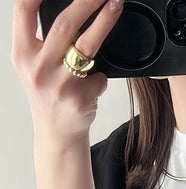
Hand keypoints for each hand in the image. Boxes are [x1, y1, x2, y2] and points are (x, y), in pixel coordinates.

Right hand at [11, 0, 123, 141]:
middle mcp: (38, 68)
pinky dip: (100, 77)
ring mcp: (59, 85)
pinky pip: (98, 77)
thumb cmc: (48, 93)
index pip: (23, 10)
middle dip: (87, 2)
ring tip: (116, 6)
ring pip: (86, 47)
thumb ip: (39, 37)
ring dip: (104, 23)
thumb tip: (70, 10)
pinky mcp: (78, 99)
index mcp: (22, 54)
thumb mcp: (33, 64)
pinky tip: (94, 85)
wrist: (57, 133)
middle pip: (64, 25)